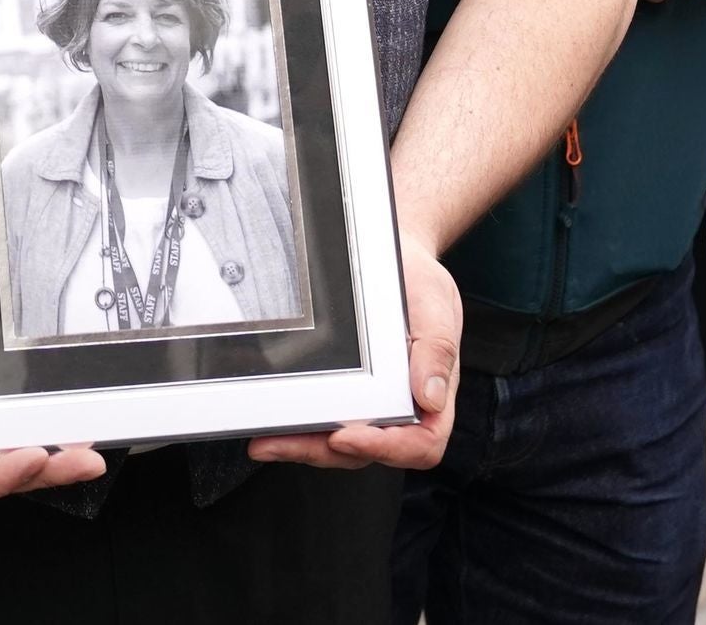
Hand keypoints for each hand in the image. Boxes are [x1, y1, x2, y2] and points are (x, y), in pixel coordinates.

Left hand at [251, 236, 459, 470]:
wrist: (390, 253)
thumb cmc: (417, 282)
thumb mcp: (436, 305)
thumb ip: (437, 349)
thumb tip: (429, 396)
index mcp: (432, 393)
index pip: (420, 443)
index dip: (385, 448)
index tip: (348, 435)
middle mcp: (402, 405)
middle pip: (369, 451)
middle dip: (323, 451)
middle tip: (284, 442)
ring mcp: (372, 402)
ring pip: (341, 444)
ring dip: (303, 446)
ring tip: (268, 441)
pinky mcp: (346, 392)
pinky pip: (325, 418)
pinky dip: (299, 426)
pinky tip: (274, 424)